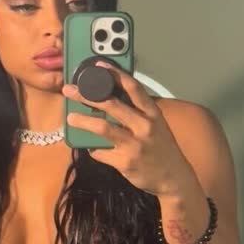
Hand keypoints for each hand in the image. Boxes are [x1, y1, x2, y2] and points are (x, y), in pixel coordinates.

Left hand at [62, 65, 195, 198]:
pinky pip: (101, 152)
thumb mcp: (156, 125)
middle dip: (87, 96)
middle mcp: (144, 126)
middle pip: (112, 105)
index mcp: (152, 113)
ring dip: (83, 121)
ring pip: (102, 128)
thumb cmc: (161, 147)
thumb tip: (111, 97)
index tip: (99, 65)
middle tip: (70, 90)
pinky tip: (90, 146)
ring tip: (71, 118)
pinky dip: (93, 148)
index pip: (133, 88)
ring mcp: (134, 145)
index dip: (115, 74)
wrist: (173, 178)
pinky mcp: (125, 162)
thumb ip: (138, 111)